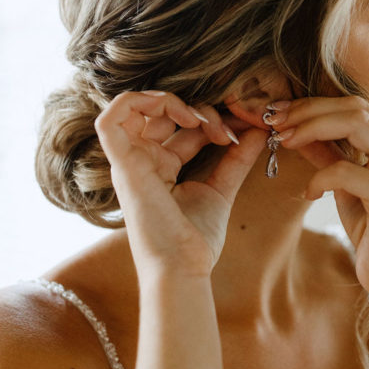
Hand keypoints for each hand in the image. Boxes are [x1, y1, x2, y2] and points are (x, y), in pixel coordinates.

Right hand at [95, 91, 266, 279]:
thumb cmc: (195, 239)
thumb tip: (258, 132)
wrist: (183, 267)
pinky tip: (182, 115)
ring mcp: (129, 161)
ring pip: (134, 106)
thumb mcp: (221, 189)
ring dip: (170, 102)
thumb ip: (237, 160)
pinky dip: (139, 101)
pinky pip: (110, 119)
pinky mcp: (122, 164)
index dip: (210, 119)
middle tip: (226, 129)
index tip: (241, 132)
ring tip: (203, 120)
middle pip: (160, 113)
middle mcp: (141, 160)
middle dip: (197, 109)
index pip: (180, 126)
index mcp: (161, 167)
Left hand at [274, 95, 368, 305]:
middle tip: (276, 122)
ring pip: (355, 124)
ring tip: (285, 142)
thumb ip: (330, 153)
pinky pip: (345, 170)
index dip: (316, 104)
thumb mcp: (348, 185)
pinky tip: (309, 194)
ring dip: (311, 128)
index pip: (358, 105)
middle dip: (309, 111)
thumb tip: (296, 128)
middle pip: (356, 107)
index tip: (282, 113)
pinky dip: (319, 178)